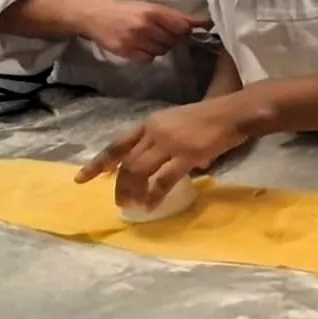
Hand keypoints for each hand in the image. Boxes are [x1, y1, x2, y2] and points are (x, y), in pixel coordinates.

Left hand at [75, 96, 249, 209]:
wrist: (235, 113)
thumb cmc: (211, 119)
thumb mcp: (178, 124)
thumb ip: (164, 142)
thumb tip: (161, 167)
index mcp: (151, 123)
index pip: (117, 143)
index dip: (99, 162)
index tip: (82, 178)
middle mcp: (155, 132)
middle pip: (127, 162)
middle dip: (120, 185)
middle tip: (121, 202)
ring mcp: (170, 143)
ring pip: (139, 170)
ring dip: (133, 191)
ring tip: (134, 205)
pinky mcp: (187, 155)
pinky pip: (164, 179)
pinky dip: (155, 194)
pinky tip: (153, 204)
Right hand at [79, 0, 204, 62]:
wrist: (93, 15)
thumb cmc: (124, 9)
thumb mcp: (149, 6)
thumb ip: (174, 15)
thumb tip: (202, 23)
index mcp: (153, 11)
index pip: (182, 26)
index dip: (185, 30)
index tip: (183, 30)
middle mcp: (145, 25)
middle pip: (173, 40)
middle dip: (172, 38)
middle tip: (162, 32)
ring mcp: (134, 40)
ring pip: (162, 50)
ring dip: (161, 46)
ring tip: (150, 38)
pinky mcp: (126, 51)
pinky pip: (149, 58)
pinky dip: (149, 54)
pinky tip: (142, 46)